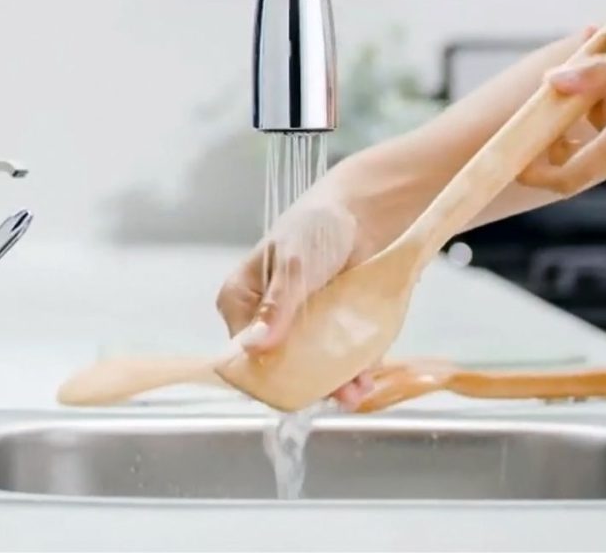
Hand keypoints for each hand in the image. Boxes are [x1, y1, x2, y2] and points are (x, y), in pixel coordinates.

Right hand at [215, 161, 404, 408]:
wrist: (361, 213)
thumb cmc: (316, 226)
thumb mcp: (294, 263)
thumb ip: (277, 304)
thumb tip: (254, 345)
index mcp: (241, 301)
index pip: (242, 350)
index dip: (265, 372)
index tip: (292, 386)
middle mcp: (266, 321)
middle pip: (277, 366)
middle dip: (304, 383)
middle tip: (337, 393)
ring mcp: (299, 330)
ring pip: (308, 369)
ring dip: (332, 384)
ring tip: (355, 392)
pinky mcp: (328, 332)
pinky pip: (334, 361)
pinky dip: (349, 373)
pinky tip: (364, 381)